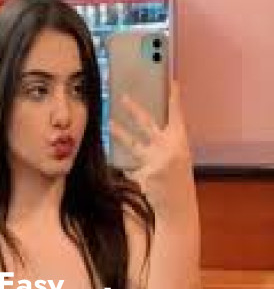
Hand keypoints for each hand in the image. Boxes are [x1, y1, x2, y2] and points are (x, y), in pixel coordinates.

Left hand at [109, 79, 195, 220]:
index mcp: (180, 143)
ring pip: (132, 143)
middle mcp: (169, 149)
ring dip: (119, 133)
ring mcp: (156, 162)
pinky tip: (133, 176)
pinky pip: (130, 168)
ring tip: (108, 124)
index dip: (174, 99)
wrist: (178, 207)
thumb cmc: (177, 181)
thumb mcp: (177, 159)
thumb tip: (145, 127)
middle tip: (123, 97)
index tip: (170, 81)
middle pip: (148, 124)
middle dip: (134, 109)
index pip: (176, 116)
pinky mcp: (144, 175)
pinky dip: (129, 170)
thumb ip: (164, 144)